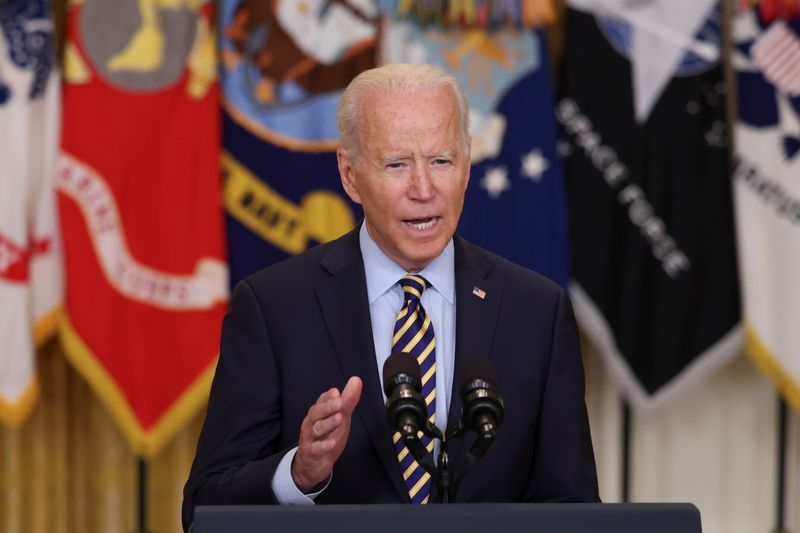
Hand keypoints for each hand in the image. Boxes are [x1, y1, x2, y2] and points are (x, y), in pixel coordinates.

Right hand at [291, 376, 362, 491]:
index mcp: (318, 413)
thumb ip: (348, 400)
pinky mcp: (311, 454)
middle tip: (339, 402)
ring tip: (338, 419)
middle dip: (328, 407)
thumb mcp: (340, 417)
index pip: (321, 401)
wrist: (313, 464)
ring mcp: (310, 438)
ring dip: (327, 423)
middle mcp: (312, 423)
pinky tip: (332, 442)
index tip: (337, 392)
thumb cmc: (326, 436)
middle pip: (317, 413)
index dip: (328, 397)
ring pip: (317, 429)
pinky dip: (323, 446)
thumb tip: (356, 380)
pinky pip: (316, 449)